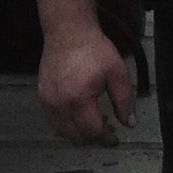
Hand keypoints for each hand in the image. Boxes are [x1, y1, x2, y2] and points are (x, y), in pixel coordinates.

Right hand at [38, 22, 135, 143]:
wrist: (68, 33)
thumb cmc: (95, 51)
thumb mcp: (117, 73)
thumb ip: (124, 101)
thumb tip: (130, 124)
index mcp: (79, 100)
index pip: (91, 132)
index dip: (105, 139)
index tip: (115, 138)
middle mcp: (59, 105)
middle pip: (75, 136)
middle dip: (93, 139)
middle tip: (107, 131)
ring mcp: (47, 102)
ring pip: (62, 132)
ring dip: (79, 134)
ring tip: (95, 124)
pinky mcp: (41, 97)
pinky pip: (53, 121)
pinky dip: (66, 126)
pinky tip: (79, 117)